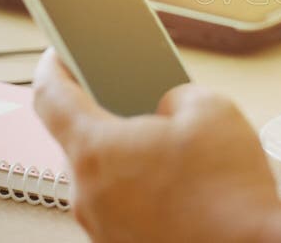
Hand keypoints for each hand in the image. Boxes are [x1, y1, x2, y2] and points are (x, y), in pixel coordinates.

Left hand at [33, 49, 280, 241]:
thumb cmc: (228, 189)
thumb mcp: (210, 108)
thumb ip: (175, 95)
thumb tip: (168, 108)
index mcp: (97, 151)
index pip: (51, 97)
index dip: (52, 66)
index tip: (57, 54)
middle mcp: (89, 195)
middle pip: (81, 140)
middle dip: (109, 115)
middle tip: (137, 98)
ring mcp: (104, 227)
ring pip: (105, 175)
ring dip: (130, 155)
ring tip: (170, 143)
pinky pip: (123, 204)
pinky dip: (142, 187)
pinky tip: (179, 180)